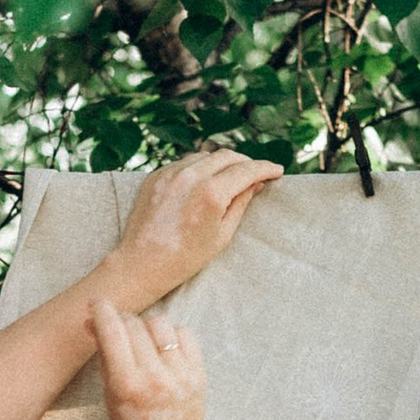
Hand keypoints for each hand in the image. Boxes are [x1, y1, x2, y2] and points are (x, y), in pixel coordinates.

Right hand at [93, 299, 207, 419]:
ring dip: (146, 326)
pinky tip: (164, 347)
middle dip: (122, 321)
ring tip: (142, 339)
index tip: (97, 303)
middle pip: (135, 324)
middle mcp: (155, 377)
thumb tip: (94, 321)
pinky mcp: (199, 374)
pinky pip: (184, 335)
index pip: (112, 331)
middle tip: (118, 328)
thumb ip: (104, 358)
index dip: (102, 310)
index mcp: (127, 384)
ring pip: (160, 324)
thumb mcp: (109, 397)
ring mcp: (180, 375)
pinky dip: (171, 335)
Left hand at [99, 148, 281, 313]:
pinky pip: (184, 163)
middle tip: (257, 173)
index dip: (265, 168)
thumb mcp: (222, 235)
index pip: (246, 170)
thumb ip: (241, 203)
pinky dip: (199, 168)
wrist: (142, 263)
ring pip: (205, 156)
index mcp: (211, 193)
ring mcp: (170, 173)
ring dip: (221, 163)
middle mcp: (190, 176)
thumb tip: (256, 184)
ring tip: (230, 177)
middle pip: (227, 156)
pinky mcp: (156, 175)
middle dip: (245, 162)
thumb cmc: (185, 257)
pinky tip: (203, 182)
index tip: (277, 171)